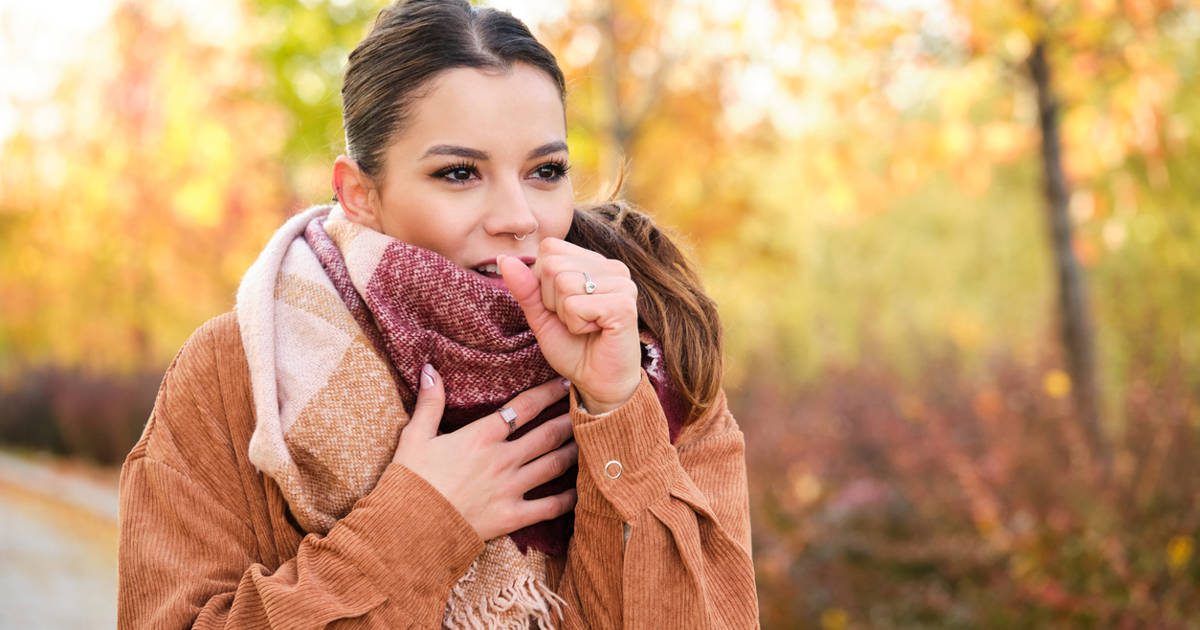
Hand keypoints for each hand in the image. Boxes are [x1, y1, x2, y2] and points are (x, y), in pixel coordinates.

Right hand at [391, 364, 577, 541]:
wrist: (410, 528)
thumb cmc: (411, 480)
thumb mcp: (415, 436)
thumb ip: (430, 402)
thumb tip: (429, 368)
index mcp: (481, 436)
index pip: (523, 407)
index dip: (547, 393)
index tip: (565, 383)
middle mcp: (502, 459)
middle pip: (547, 434)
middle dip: (570, 420)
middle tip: (590, 409)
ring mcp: (511, 488)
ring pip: (553, 465)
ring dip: (573, 452)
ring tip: (589, 442)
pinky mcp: (513, 516)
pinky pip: (549, 507)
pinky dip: (568, 498)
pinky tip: (581, 490)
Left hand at [498, 238, 640, 413]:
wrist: (598, 383)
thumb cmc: (574, 348)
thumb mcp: (541, 315)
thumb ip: (525, 287)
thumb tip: (502, 259)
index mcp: (594, 262)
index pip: (549, 248)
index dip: (543, 282)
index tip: (564, 306)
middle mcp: (612, 267)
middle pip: (552, 265)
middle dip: (552, 300)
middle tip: (575, 320)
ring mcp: (622, 284)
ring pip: (563, 283)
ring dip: (565, 315)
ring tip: (585, 326)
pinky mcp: (624, 305)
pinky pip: (576, 305)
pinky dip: (577, 325)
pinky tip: (595, 332)